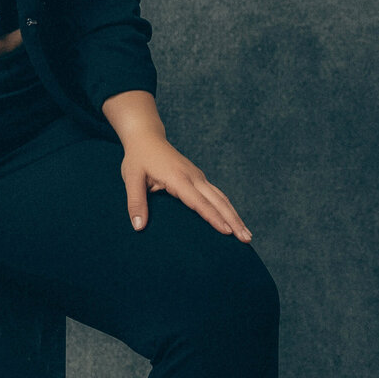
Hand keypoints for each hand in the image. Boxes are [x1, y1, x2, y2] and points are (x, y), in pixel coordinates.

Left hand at [121, 135, 252, 240]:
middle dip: (234, 220)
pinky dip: (228, 208)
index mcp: (178, 178)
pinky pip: (217, 195)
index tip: (228, 232)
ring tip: (247, 235)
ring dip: (235, 216)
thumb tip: (138, 227)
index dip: (213, 217)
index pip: (199, 202)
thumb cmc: (138, 158)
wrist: (147, 137)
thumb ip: (135, 202)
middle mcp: (193, 177)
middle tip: (247, 239)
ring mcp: (198, 176)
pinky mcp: (199, 178)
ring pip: (221, 197)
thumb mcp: (131, 178)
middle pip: (218, 201)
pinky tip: (233, 220)